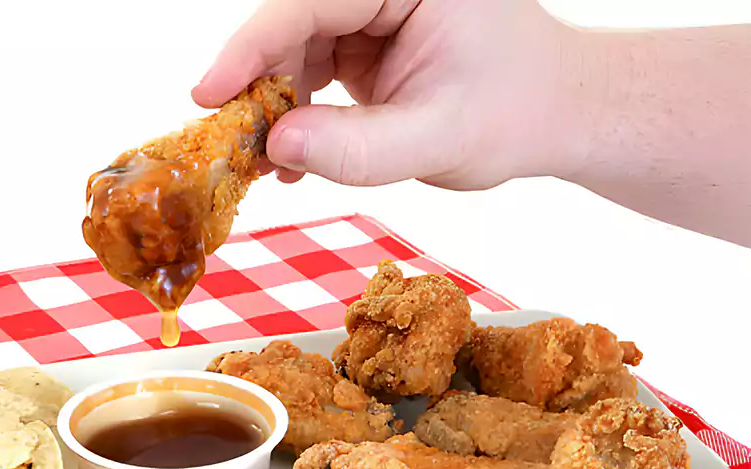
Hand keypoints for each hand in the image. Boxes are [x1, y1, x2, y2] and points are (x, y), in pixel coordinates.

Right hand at [193, 0, 591, 189]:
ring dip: (272, 104)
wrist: (552, 117)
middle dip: (258, 84)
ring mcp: (373, 8)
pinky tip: (291, 155)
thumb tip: (276, 146)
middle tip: (232, 145)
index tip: (207, 94)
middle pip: (294, 21)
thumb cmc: (516, 115)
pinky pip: (307, 66)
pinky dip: (293, 112)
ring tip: (265, 163)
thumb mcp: (439, 139)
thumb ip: (358, 148)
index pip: (313, 3)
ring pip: (293, 47)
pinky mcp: (363, 37)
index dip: (252, 47)